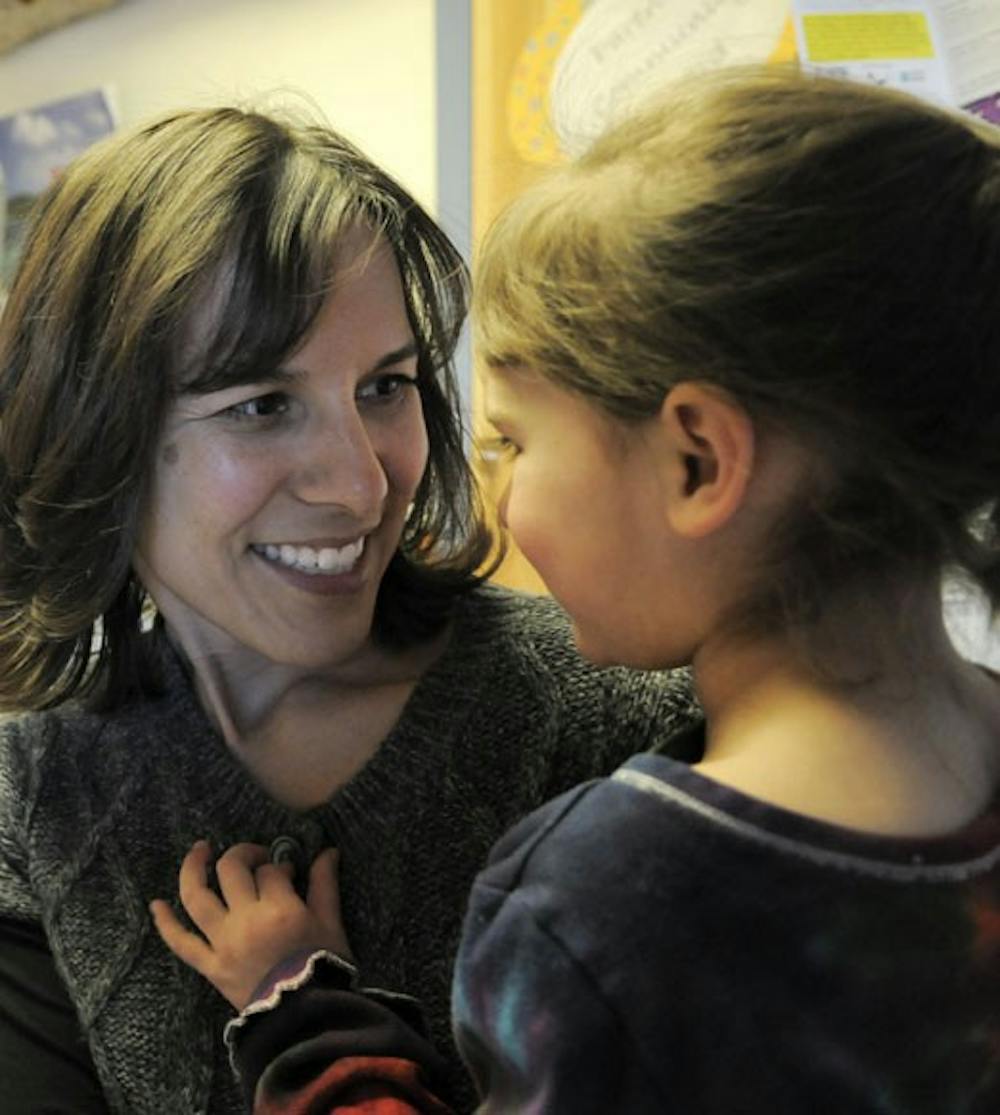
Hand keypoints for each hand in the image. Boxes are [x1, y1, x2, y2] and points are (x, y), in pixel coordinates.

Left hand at [150, 841, 351, 1010]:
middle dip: (244, 854)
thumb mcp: (329, 923)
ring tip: (200, 849)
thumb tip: (328, 851)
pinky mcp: (209, 965)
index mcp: (279, 908)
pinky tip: (155, 904)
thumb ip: (325, 884)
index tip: (289, 874)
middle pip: (232, 869)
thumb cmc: (321, 967)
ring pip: (197, 897)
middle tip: (257, 858)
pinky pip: (181, 943)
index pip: (271, 870)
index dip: (280, 865)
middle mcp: (245, 919)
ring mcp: (222, 942)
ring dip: (193, 868)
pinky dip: (165, 923)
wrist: (302, 1018)